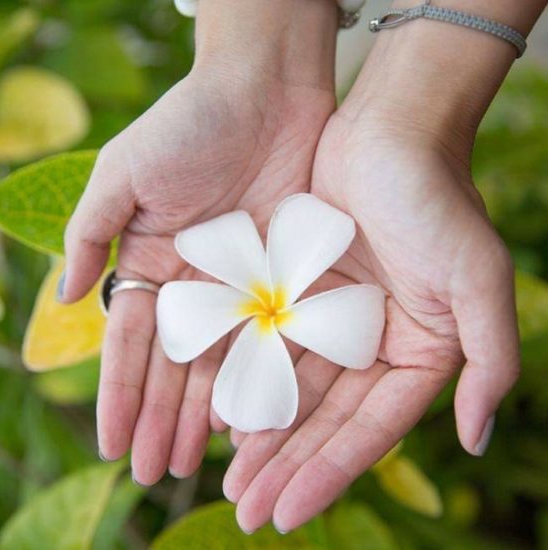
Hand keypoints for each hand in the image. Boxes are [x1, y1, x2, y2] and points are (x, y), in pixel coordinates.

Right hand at [60, 0, 336, 484]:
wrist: (267, 92)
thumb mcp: (124, 174)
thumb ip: (91, 235)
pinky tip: (249, 420)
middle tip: (157, 474)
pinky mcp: (286, 278)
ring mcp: (242, 285)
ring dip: (207, 414)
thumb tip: (62, 300)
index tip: (112, 444)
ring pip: (222, 362)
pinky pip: (270, 339)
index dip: (121, 394)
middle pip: (176, 365)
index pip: (131, 343)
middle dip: (163, 419)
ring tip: (197, 465)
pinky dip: (258, 378)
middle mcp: (196, 282)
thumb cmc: (192, 122)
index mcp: (152, 261)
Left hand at [222, 7, 525, 531]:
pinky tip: (218, 415)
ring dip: (261, 434)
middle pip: (325, 419)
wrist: (388, 134)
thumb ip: (490, 360)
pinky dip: (247, 380)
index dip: (330, 472)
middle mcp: (375, 343)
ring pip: (292, 389)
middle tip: (245, 509)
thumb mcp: (477, 279)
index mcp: (420, 351)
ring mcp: (334, 320)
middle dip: (286, 466)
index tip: (288, 513)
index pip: (370, 428)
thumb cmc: (436, 199)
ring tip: (226, 479)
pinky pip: (269, 346)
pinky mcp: (299, 293)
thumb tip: (477, 438)